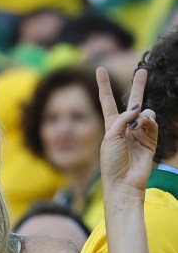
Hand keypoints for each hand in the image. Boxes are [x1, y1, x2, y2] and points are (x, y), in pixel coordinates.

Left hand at [97, 67, 157, 196]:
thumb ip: (122, 119)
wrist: (123, 183)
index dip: (104, 86)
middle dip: (138, 87)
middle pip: (132, 102)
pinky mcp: (150, 141)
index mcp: (110, 127)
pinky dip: (149, 121)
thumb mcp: (110, 136)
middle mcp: (125, 128)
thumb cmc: (111, 162)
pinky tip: (144, 126)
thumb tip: (138, 109)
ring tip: (137, 125)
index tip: (100, 69)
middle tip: (143, 71)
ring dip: (142, 115)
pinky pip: (153, 123)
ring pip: (145, 113)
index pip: (107, 102)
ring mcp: (139, 134)